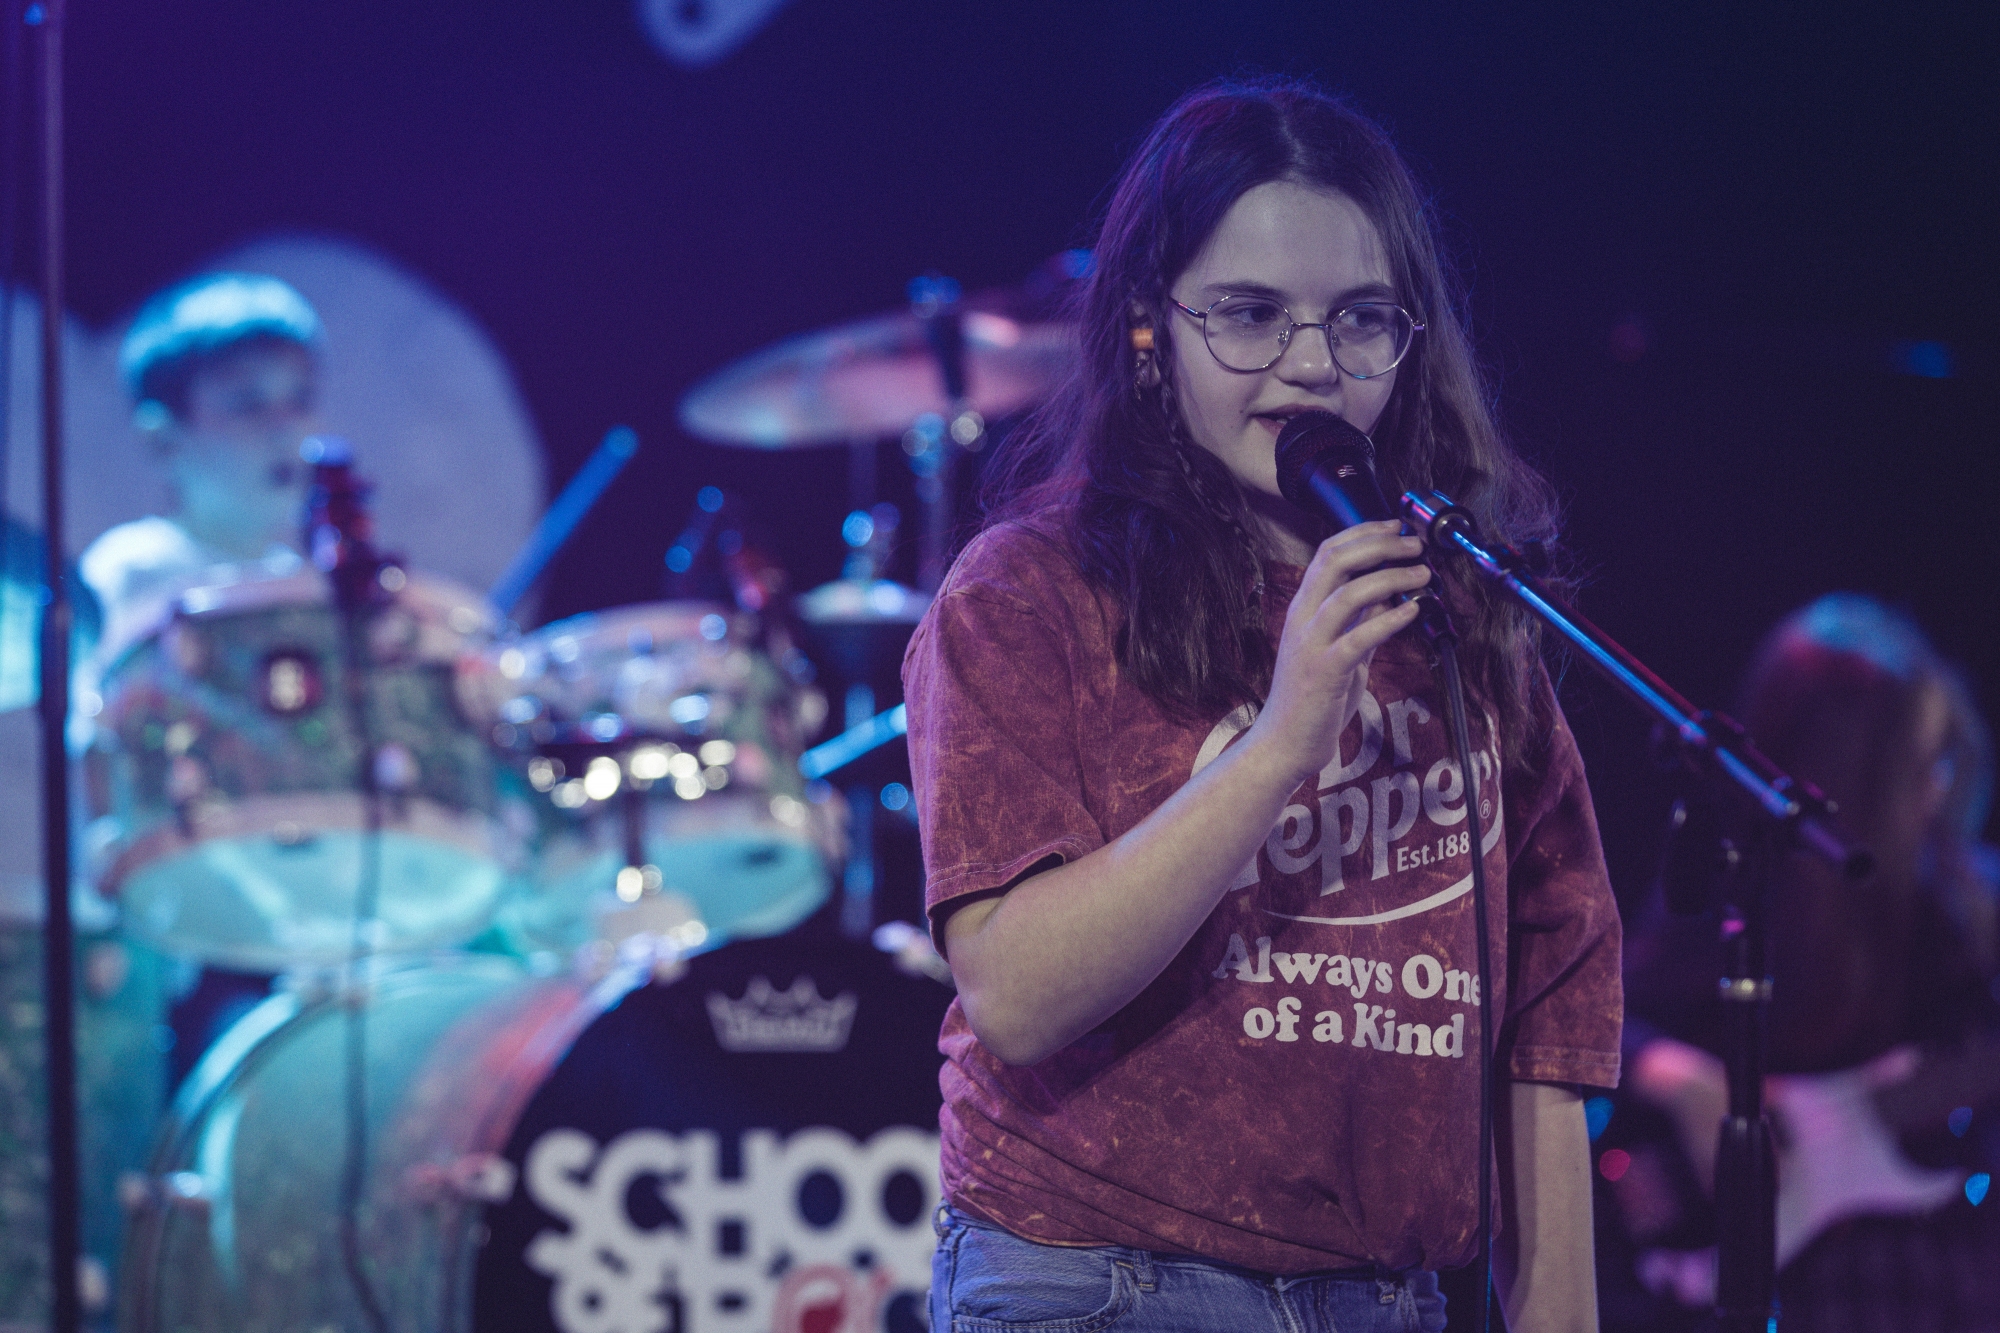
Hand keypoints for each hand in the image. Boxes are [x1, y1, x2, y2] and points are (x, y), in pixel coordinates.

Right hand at [1247, 520, 1429, 787]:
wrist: (1285, 744)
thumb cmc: (1312, 700)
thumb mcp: (1341, 651)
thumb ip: (1361, 622)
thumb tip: (1390, 594)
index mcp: (1303, 610)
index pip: (1327, 554)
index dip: (1362, 533)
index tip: (1395, 527)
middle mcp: (1302, 620)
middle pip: (1334, 562)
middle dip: (1378, 545)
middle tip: (1413, 544)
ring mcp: (1310, 645)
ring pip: (1347, 594)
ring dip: (1390, 578)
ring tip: (1422, 574)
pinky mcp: (1324, 672)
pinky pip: (1358, 637)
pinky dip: (1388, 619)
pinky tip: (1413, 611)